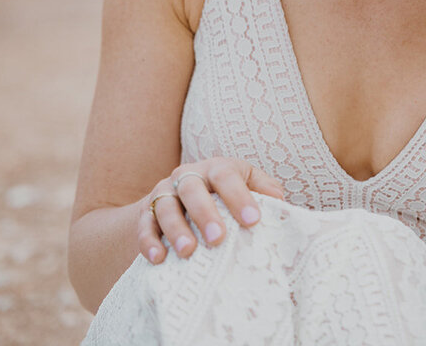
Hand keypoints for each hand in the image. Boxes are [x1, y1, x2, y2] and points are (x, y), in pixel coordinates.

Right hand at [138, 157, 285, 262]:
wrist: (180, 196)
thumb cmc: (224, 193)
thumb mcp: (247, 183)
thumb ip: (265, 189)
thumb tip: (281, 202)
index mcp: (216, 167)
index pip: (227, 176)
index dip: (240, 197)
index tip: (253, 222)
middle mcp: (188, 176)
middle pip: (192, 189)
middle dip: (205, 214)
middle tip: (217, 239)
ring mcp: (164, 193)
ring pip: (166, 207)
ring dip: (176, 229)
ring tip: (188, 252)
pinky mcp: (146, 212)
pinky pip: (145, 225)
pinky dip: (149, 241)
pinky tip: (158, 258)